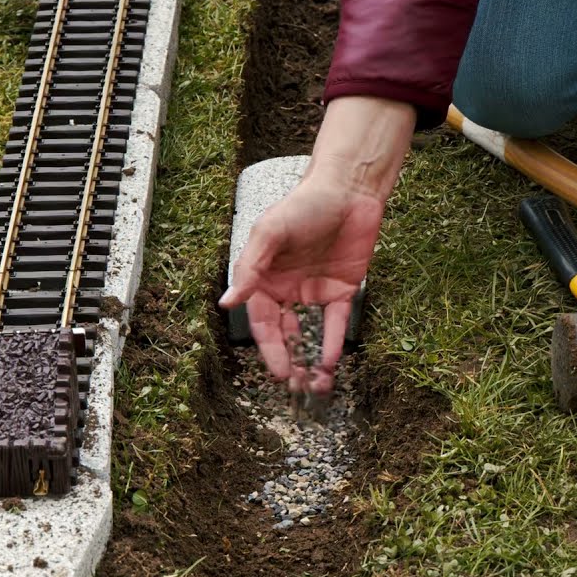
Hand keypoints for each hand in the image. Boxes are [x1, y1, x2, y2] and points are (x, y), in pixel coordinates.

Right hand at [219, 96, 415, 393]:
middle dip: (288, 361)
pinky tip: (331, 361)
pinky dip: (333, 343)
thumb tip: (227, 302)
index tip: (276, 371)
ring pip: (309, 334)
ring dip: (310, 359)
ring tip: (314, 384)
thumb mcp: (270, 232)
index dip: (268, 348)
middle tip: (295, 386)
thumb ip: (249, 267)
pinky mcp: (341, 290)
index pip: (262, 322)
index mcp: (264, 279)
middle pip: (284, 334)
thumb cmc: (304, 204)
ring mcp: (314, 291)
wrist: (350, 190)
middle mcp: (287, 289)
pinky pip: (335, 323)